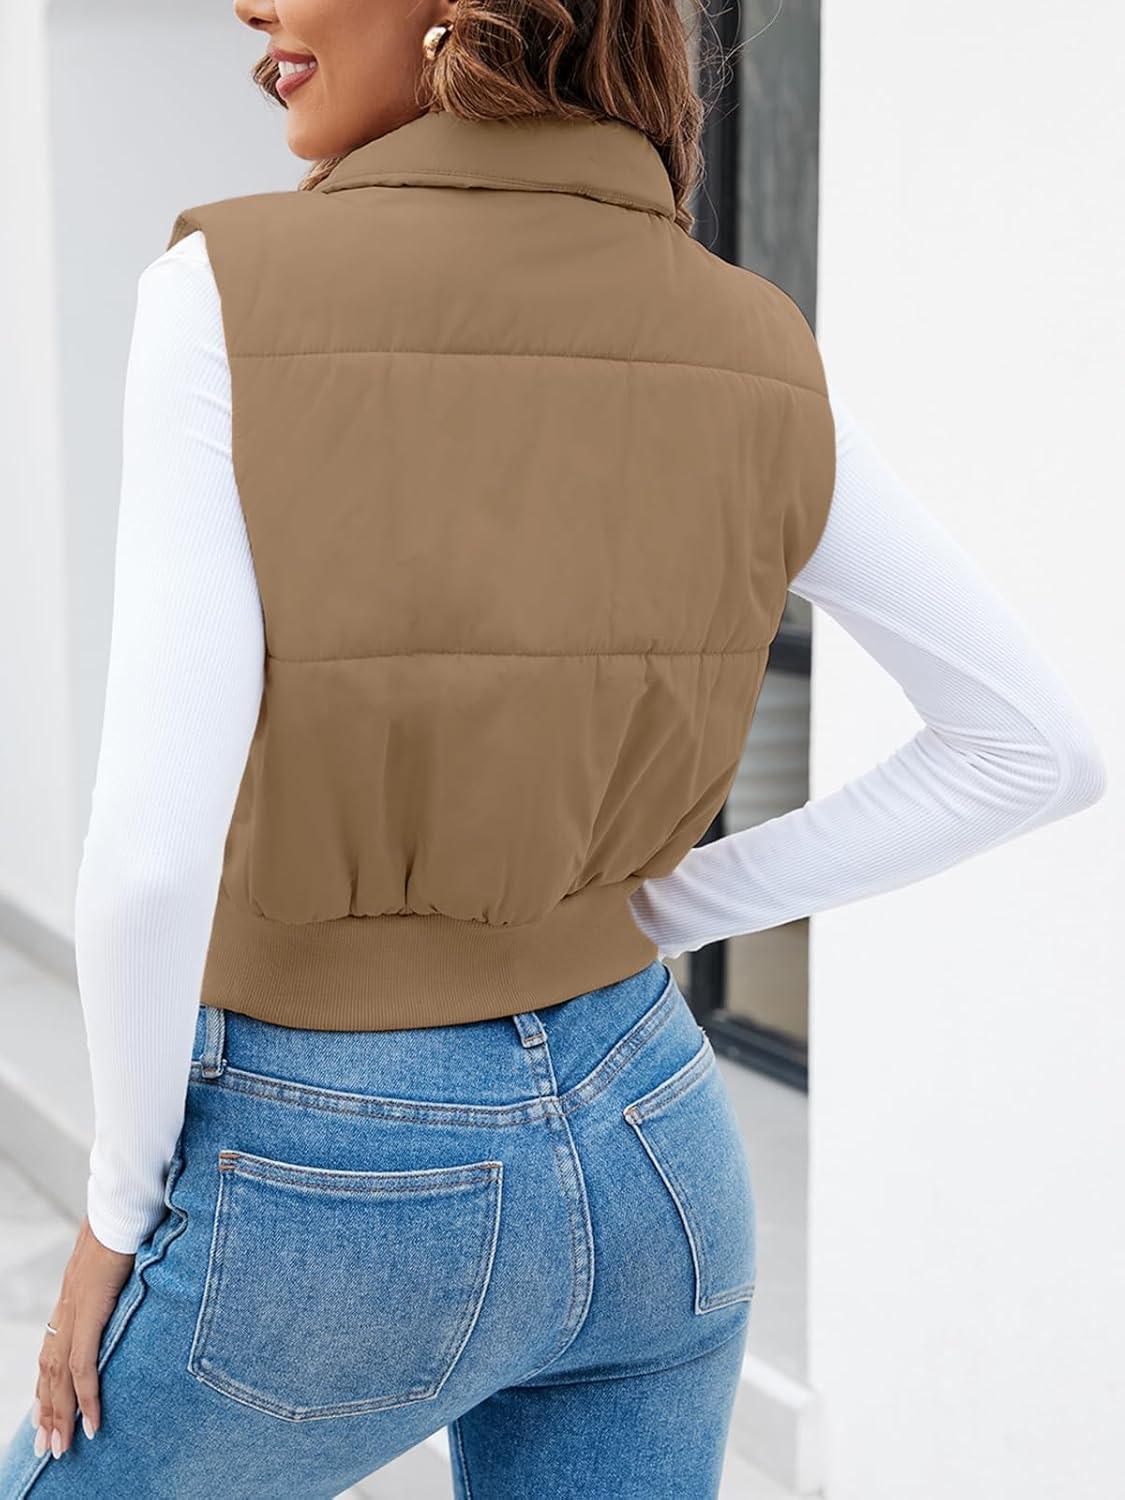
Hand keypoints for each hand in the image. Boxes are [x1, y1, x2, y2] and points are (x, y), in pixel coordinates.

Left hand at [32, 1216, 134, 1458]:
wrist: (123, 1203)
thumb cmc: (128, 1221)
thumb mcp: (120, 1256)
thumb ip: (120, 1276)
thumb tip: (136, 1277)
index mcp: (72, 1298)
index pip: (52, 1351)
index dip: (48, 1386)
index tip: (47, 1415)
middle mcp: (66, 1309)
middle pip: (49, 1372)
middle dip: (47, 1413)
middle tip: (47, 1448)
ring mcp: (74, 1311)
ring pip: (59, 1377)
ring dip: (59, 1415)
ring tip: (61, 1447)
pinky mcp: (89, 1312)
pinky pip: (84, 1366)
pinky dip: (85, 1398)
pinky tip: (90, 1422)